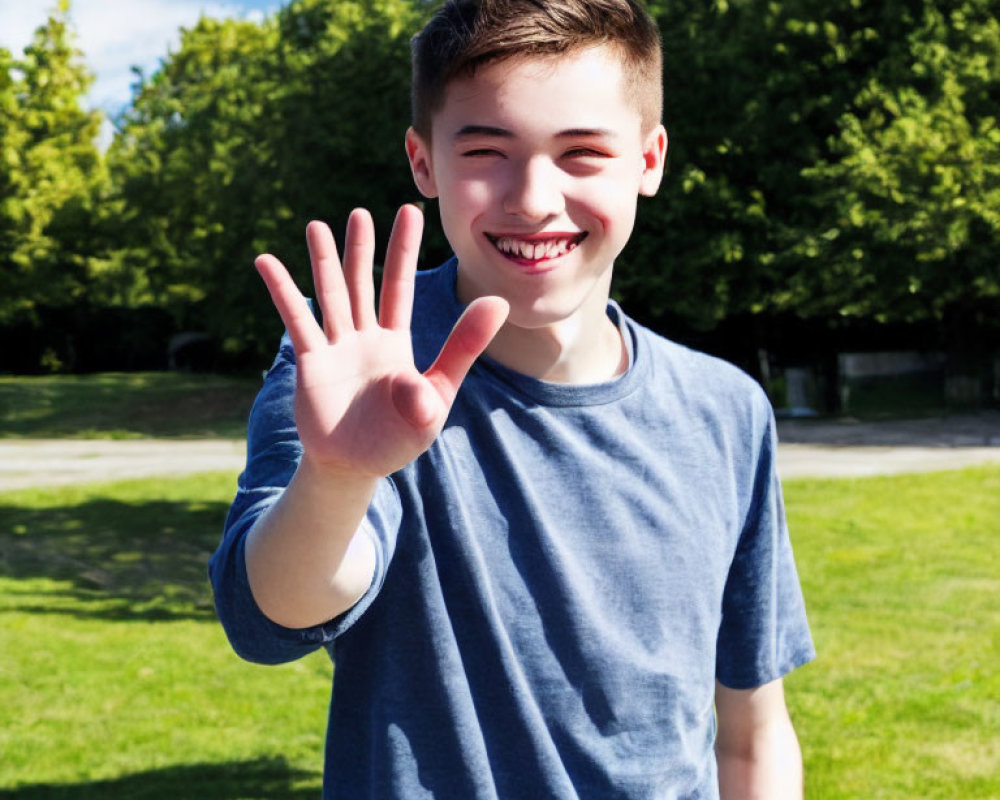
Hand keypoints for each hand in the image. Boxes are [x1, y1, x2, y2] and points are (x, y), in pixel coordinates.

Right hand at [255, 204, 507, 478]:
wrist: (357, 468)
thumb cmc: (400, 435)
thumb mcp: (439, 391)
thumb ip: (463, 348)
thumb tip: (499, 302)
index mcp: (395, 342)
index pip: (399, 287)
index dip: (402, 250)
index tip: (407, 211)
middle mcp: (364, 338)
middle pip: (362, 284)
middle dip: (361, 249)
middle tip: (359, 213)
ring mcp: (335, 348)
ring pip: (329, 295)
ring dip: (323, 261)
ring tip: (317, 226)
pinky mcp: (311, 363)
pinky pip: (297, 322)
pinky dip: (283, 291)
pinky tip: (266, 261)